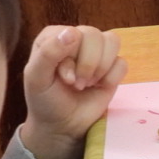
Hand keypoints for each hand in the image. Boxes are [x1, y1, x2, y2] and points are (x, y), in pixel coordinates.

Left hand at [18, 25, 124, 158]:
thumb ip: (48, 53)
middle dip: (87, 65)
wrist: (61, 125)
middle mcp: (76, 38)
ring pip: (112, 41)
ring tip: (86, 84)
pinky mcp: (111, 67)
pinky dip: (112, 78)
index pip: (74, 33)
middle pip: (94, 35)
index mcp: (54, 35)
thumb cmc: (45, 100)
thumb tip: (72, 32)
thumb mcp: (36, 78)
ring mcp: (96, 51)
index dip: (72, 58)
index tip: (65, 79)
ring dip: (100, 69)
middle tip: (76, 84)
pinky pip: (122, 62)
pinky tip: (99, 86)